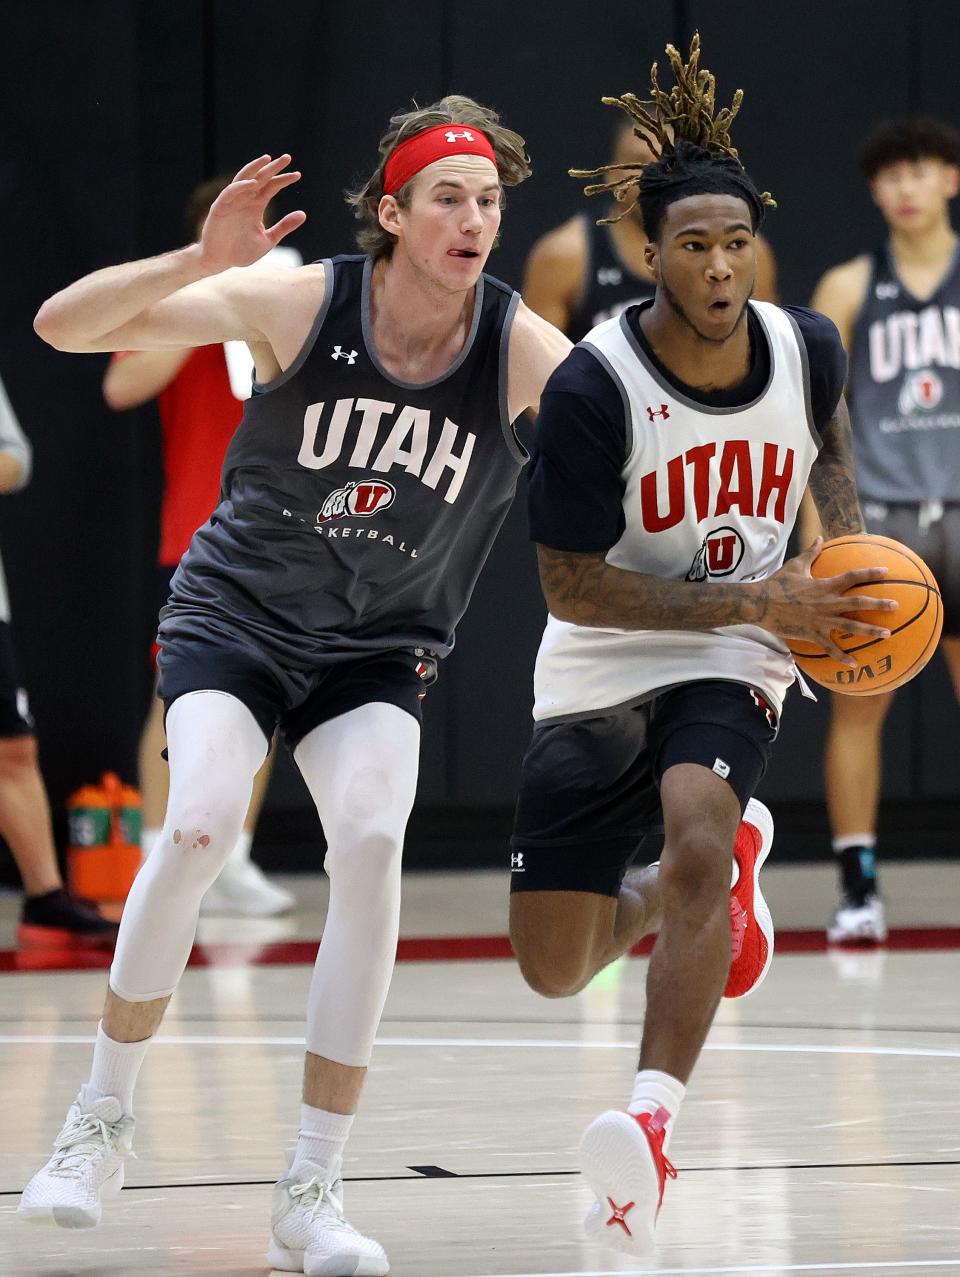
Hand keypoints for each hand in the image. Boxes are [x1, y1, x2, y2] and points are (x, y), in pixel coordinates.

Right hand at [197, 155, 305, 272]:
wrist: (220, 262)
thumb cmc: (242, 252)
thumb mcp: (268, 240)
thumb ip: (284, 227)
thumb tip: (303, 214)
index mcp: (256, 205)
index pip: (271, 186)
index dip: (283, 180)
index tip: (298, 175)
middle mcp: (245, 199)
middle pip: (260, 178)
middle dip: (273, 167)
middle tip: (287, 157)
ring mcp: (232, 202)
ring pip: (244, 178)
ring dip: (255, 168)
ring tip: (267, 160)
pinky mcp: (220, 208)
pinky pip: (230, 193)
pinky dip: (241, 187)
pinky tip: (253, 183)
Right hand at [747, 537, 898, 665]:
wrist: (760, 604)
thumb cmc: (776, 584)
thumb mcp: (795, 566)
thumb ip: (810, 553)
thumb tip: (819, 538)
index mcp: (825, 585)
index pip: (852, 576)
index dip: (870, 573)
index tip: (886, 572)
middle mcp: (828, 602)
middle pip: (859, 602)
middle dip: (879, 604)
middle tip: (896, 605)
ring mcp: (821, 620)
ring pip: (851, 626)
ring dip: (871, 630)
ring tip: (887, 634)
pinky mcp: (813, 634)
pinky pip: (831, 648)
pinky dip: (843, 657)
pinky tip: (855, 664)